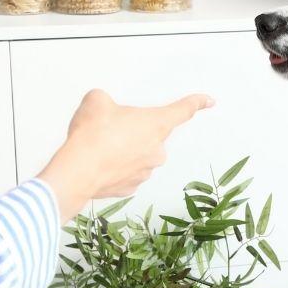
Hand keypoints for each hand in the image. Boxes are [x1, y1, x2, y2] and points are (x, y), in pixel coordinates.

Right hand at [37, 89, 214, 220]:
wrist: (78, 171)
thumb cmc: (91, 136)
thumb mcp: (96, 101)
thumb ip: (106, 101)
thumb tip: (103, 108)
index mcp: (155, 124)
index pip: (182, 110)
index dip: (196, 103)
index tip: (208, 101)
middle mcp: (157, 150)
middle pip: (150, 135)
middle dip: (133, 131)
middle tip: (109, 129)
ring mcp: (145, 171)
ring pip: (137, 155)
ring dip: (122, 150)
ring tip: (100, 148)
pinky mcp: (131, 187)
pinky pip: (126, 172)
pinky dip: (115, 167)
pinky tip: (99, 163)